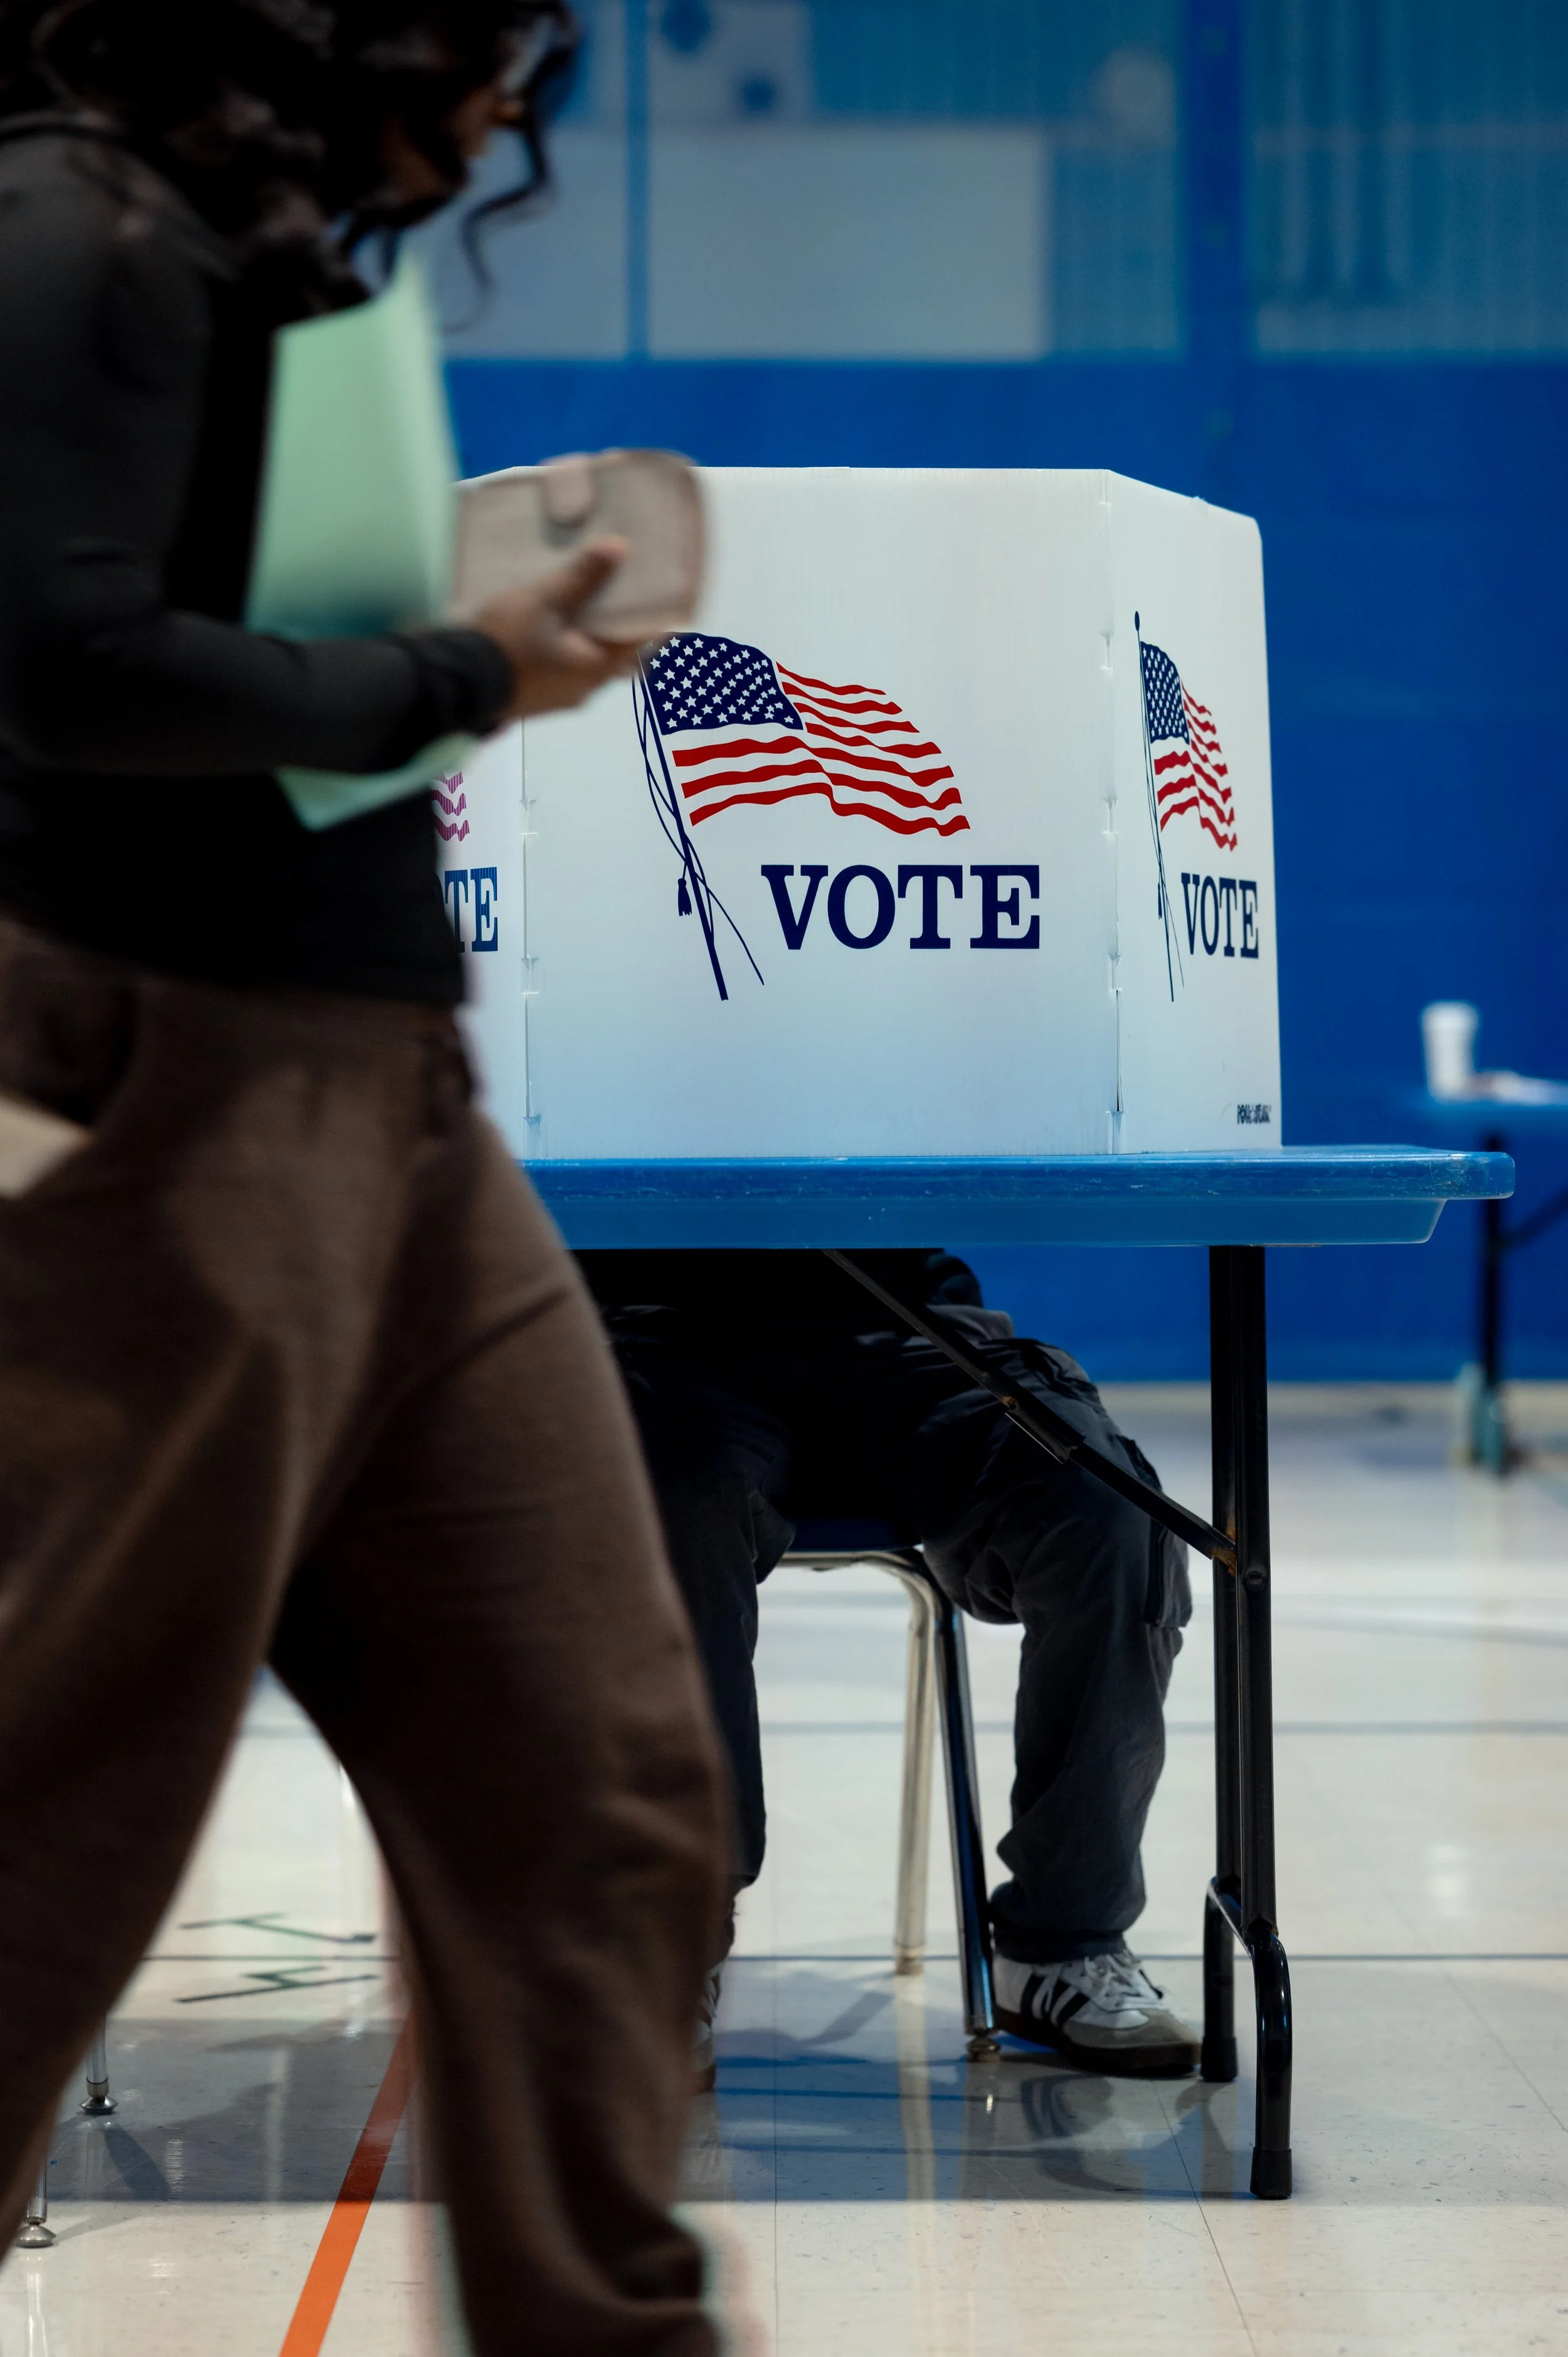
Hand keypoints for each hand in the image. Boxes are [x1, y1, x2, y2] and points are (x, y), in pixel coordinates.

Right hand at [474, 540, 639, 721]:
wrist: (457, 683)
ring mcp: (565, 698)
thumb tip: (620, 548)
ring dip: (599, 640)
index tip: (659, 592)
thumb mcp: (543, 601)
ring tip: (596, 607)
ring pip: (595, 665)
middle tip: (627, 595)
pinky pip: (572, 672)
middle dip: (626, 628)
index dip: (653, 615)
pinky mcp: (543, 699)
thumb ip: (582, 577)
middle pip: (621, 656)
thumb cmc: (506, 641)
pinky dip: (577, 651)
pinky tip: (565, 631)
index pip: (641, 641)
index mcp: (596, 667)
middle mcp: (588, 689)